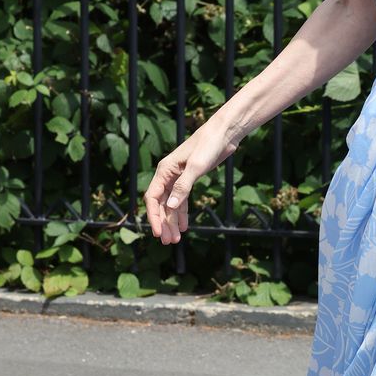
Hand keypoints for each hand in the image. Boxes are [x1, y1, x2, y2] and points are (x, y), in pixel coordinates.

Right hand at [143, 119, 238, 245]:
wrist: (223, 134)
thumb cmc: (208, 146)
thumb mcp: (196, 167)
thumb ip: (183, 187)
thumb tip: (170, 206)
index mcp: (164, 170)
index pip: (152, 198)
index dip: (154, 216)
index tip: (158, 233)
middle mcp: (168, 175)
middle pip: (161, 204)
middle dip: (164, 223)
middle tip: (169, 241)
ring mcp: (178, 177)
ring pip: (171, 204)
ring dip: (172, 221)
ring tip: (176, 239)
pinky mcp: (189, 179)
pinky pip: (181, 199)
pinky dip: (182, 213)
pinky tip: (184, 226)